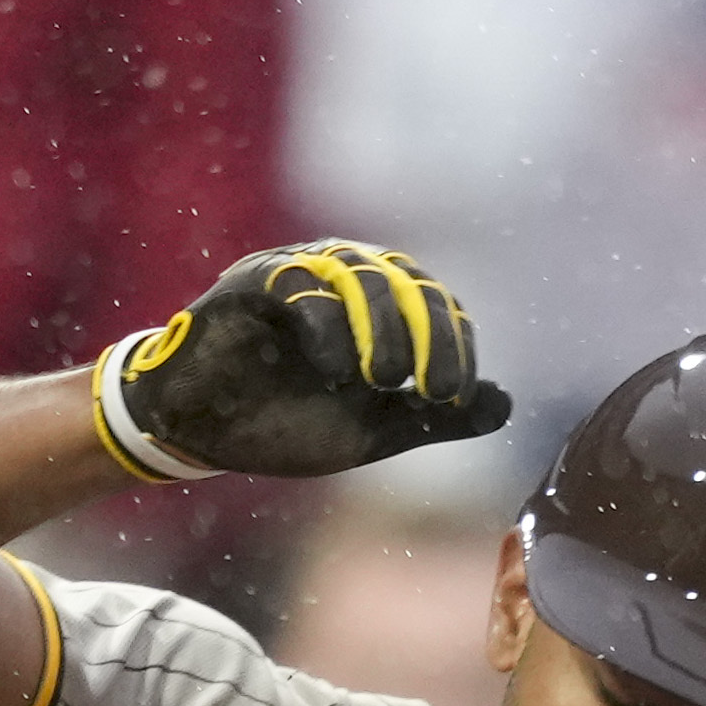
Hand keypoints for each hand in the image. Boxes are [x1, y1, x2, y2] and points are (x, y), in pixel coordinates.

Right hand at [94, 241, 510, 478]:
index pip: (434, 305)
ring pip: (358, 274)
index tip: (457, 397)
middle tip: (434, 391)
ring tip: (386, 381)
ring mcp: (297, 271)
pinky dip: (325, 326)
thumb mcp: (371, 428)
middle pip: (406, 281)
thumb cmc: (284, 422)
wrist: (200, 433)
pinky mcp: (251, 281)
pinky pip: (298, 284)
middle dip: (428, 336)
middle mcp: (342, 274)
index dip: (454, 347)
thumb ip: (432, 416)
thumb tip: (504, 404)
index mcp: (378, 303)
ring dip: (382, 327)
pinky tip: (336, 372)